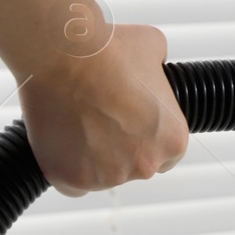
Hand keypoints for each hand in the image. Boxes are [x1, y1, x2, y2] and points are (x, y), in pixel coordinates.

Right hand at [18, 23, 189, 196]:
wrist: (64, 55)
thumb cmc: (109, 49)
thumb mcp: (154, 48)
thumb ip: (161, 68)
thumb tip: (157, 64)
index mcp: (173, 140)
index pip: (165, 154)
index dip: (144, 138)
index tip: (126, 125)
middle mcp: (147, 164)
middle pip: (134, 166)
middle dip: (118, 149)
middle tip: (96, 119)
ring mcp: (109, 176)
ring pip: (101, 177)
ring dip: (90, 159)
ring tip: (74, 122)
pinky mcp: (73, 179)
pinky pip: (72, 186)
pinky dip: (65, 170)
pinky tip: (61, 146)